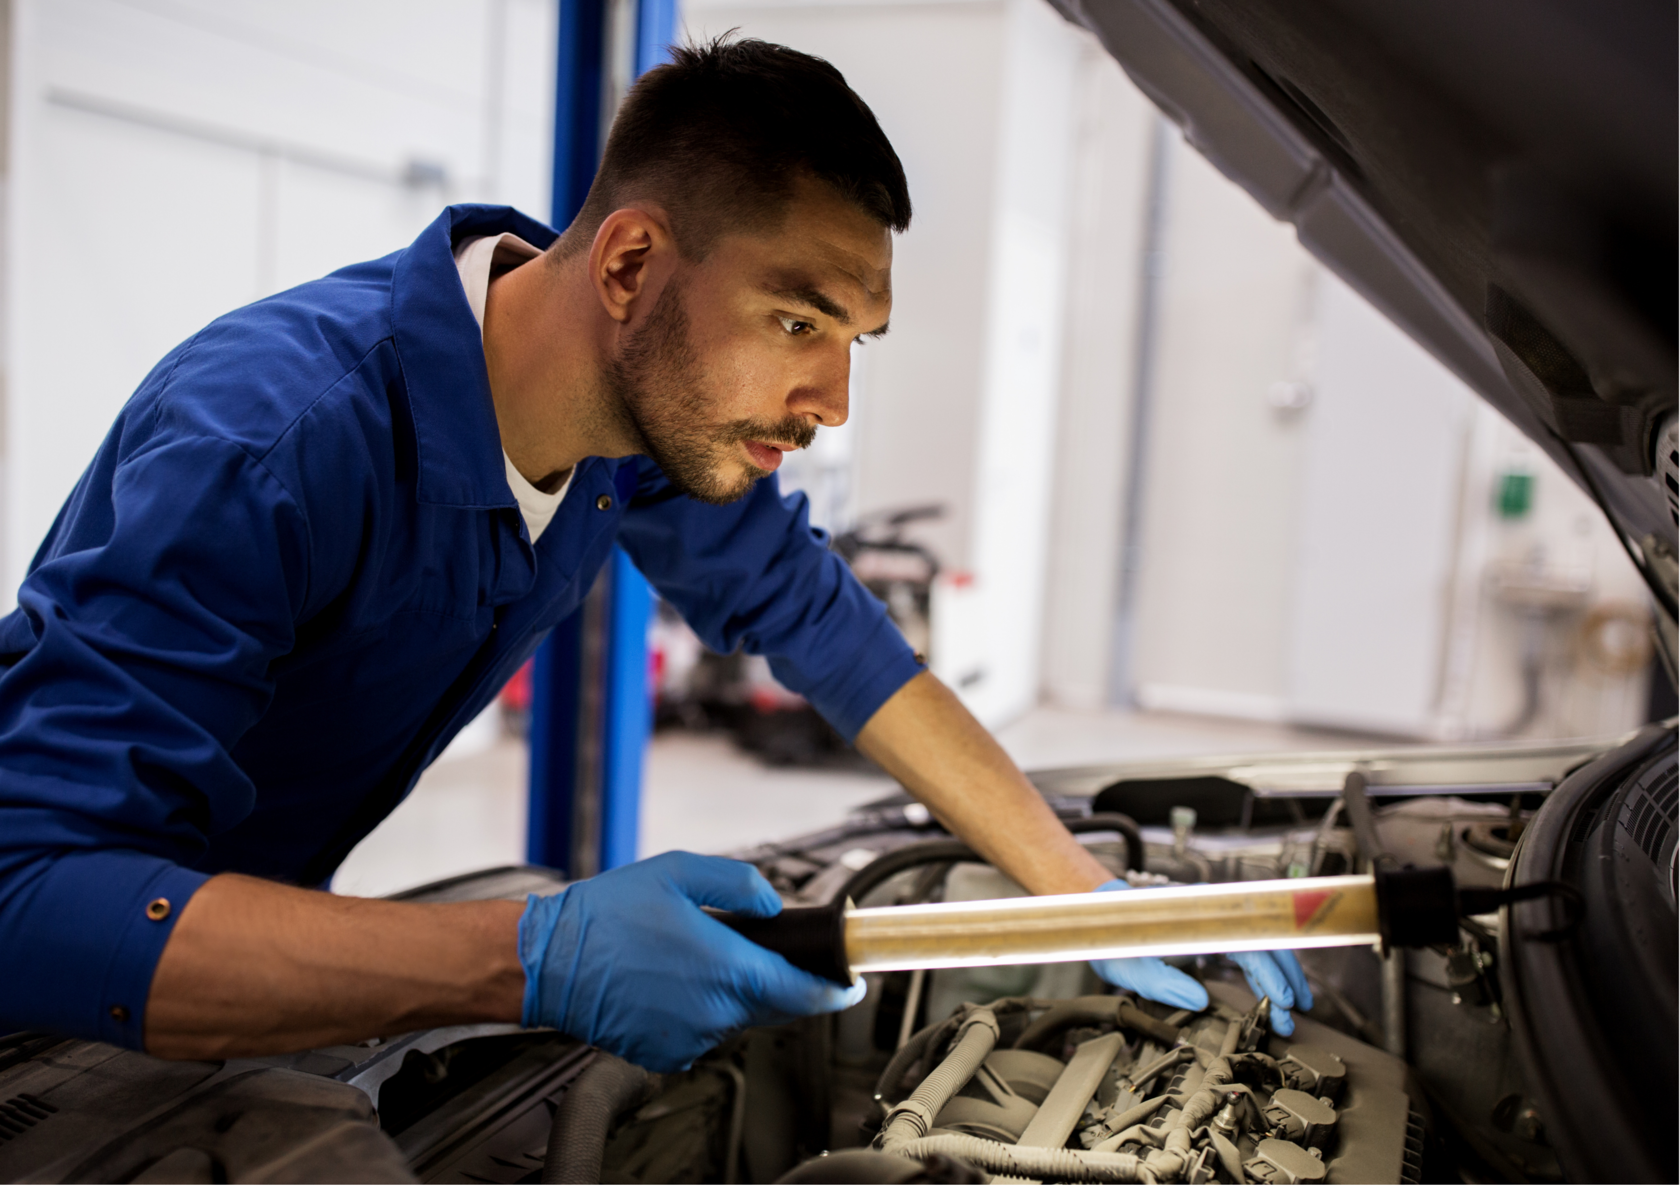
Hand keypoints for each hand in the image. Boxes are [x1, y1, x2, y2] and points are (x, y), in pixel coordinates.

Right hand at [518, 851, 864, 1071]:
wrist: (550, 960)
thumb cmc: (606, 917)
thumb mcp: (681, 873)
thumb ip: (742, 884)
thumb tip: (774, 905)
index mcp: (727, 970)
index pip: (805, 994)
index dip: (836, 991)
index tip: (851, 986)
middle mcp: (714, 1013)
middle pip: (775, 1006)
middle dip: (779, 980)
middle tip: (759, 951)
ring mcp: (689, 1039)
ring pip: (738, 1019)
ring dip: (734, 993)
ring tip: (696, 957)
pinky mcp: (665, 1055)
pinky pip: (703, 1033)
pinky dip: (702, 1010)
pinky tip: (673, 981)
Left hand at [1086, 879, 1313, 1035]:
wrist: (1102, 914)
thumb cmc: (1116, 935)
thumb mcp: (1133, 965)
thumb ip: (1163, 983)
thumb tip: (1197, 1002)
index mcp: (1198, 917)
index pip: (1247, 944)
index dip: (1268, 973)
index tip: (1282, 999)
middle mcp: (1212, 912)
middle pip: (1263, 941)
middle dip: (1286, 976)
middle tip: (1297, 1011)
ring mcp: (1214, 919)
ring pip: (1259, 943)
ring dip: (1279, 973)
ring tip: (1292, 1006)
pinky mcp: (1212, 928)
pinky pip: (1246, 947)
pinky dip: (1262, 969)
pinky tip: (1271, 989)